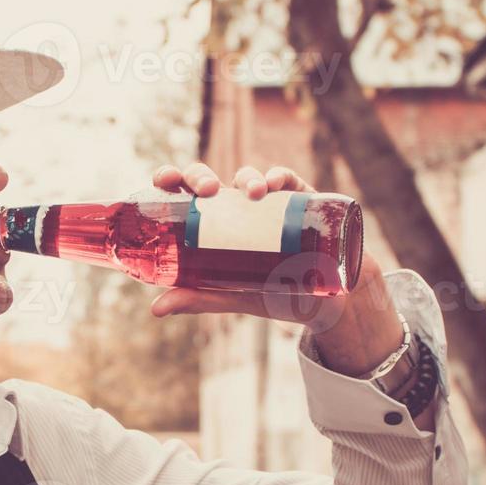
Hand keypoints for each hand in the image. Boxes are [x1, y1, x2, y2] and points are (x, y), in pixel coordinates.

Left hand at [146, 162, 383, 326]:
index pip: (184, 194)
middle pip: (211, 180)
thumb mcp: (234, 296)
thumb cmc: (277, 294)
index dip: (171, 178)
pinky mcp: (300, 200)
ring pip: (248, 176)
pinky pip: (287, 180)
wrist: (330, 303)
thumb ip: (199, 298)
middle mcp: (236, 210)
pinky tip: (276, 184)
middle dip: (204, 175)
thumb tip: (155, 309)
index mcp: (212, 226)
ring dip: (246, 176)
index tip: (165, 180)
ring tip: (254, 193)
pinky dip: (280, 176)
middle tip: (208, 191)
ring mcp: (268, 203)